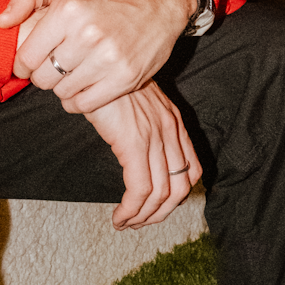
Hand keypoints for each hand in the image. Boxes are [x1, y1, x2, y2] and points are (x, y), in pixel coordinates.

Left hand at [0, 0, 194, 113]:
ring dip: (61, 87)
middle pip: (43, 78)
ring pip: (63, 93)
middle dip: (42, 75)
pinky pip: (85, 104)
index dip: (22, 64)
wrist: (155, 5)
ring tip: (70, 73)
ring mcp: (108, 59)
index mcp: (68, 10)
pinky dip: (78, 100)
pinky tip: (82, 85)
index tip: (28, 63)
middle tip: (52, 66)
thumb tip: (1, 22)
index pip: (27, 55)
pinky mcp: (125, 78)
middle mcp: (87, 34)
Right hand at [86, 83, 201, 227]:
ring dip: (143, 217)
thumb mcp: (132, 101)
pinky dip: (131, 210)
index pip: (191, 170)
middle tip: (138, 222)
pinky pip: (139, 189)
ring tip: (125, 223)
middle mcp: (170, 130)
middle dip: (159, 214)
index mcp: (173, 121)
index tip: (155, 206)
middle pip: (179, 189)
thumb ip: (141, 123)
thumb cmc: (105, 80)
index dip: (176, 196)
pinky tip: (119, 216)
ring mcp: (154, 136)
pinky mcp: (134, 143)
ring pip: (160, 194)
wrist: (92, 61)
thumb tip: (131, 149)